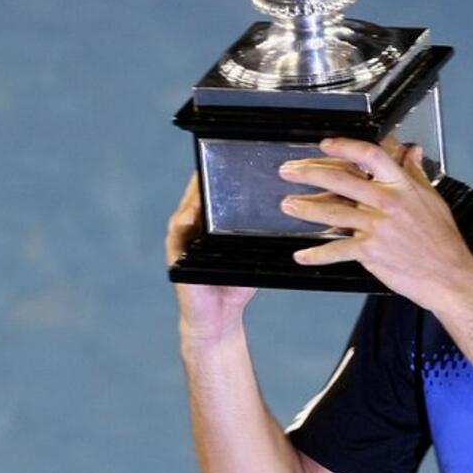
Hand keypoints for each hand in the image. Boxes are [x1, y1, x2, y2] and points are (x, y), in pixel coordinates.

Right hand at [165, 172, 256, 345]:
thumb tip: (298, 215)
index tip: (237, 155)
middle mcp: (195, 225)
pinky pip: (178, 231)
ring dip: (195, 192)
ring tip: (204, 175)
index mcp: (212, 223)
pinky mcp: (174, 253)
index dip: (224, 172)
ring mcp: (182, 237)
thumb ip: (265, 236)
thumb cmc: (239, 283)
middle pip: (200, 193)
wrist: (219, 317)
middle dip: (208, 175)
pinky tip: (193, 212)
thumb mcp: (255, 254)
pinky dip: (185, 220)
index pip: (217, 191)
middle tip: (220, 155)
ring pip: (188, 206)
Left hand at [277, 138, 472, 309]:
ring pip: (332, 213)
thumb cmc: (442, 239)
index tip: (325, 145)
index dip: (344, 147)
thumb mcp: (432, 199)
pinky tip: (302, 255)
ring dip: (305, 208)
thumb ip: (415, 174)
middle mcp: (386, 202)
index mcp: (402, 186)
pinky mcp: (370, 252)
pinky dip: (317, 254)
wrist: (448, 275)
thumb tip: (412, 151)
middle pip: (341, 180)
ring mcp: (377, 227)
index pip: (369, 156)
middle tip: (289, 171)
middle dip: (309, 173)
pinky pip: (337, 250)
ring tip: (287, 205)